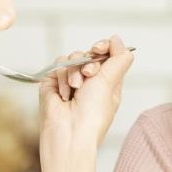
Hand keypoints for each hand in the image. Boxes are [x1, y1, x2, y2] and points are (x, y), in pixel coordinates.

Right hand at [39, 35, 133, 167]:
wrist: (69, 132)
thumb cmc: (93, 114)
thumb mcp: (111, 82)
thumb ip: (118, 58)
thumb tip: (117, 39)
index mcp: (107, 82)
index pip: (107, 55)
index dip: (104, 47)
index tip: (99, 48)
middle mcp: (89, 81)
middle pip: (89, 54)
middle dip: (89, 61)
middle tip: (90, 74)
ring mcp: (70, 81)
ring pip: (72, 58)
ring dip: (75, 71)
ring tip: (76, 89)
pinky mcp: (53, 83)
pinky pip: (58, 66)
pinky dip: (62, 78)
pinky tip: (65, 94)